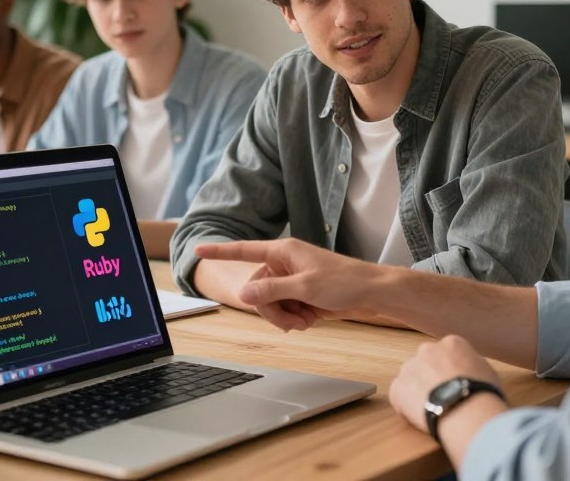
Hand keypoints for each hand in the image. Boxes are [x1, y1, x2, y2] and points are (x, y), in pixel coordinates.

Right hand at [194, 238, 384, 330]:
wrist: (371, 293)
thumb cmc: (344, 281)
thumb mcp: (305, 287)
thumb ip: (272, 291)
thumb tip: (243, 294)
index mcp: (283, 251)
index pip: (245, 250)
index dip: (220, 251)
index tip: (198, 247)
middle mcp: (284, 263)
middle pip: (257, 290)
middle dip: (271, 310)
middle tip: (293, 322)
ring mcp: (292, 279)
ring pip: (269, 303)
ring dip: (285, 316)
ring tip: (306, 320)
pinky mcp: (300, 294)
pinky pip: (284, 309)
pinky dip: (294, 318)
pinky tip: (311, 319)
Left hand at [388, 335, 501, 432]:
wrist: (466, 409)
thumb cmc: (482, 393)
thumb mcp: (487, 371)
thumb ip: (471, 364)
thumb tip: (468, 370)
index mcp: (452, 343)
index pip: (446, 353)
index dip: (450, 370)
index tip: (453, 383)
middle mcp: (428, 349)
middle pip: (426, 362)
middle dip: (431, 377)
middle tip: (442, 396)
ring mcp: (410, 367)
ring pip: (411, 377)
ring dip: (418, 390)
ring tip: (432, 409)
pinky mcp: (398, 387)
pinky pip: (398, 395)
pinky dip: (405, 405)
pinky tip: (420, 416)